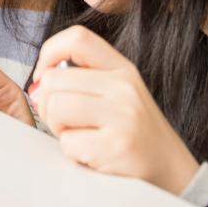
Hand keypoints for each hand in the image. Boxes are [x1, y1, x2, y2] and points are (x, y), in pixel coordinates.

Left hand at [31, 26, 199, 196]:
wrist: (170, 169)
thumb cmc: (133, 132)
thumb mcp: (118, 94)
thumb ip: (81, 81)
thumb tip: (38, 84)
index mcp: (122, 68)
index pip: (77, 38)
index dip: (49, 53)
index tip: (43, 76)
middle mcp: (124, 87)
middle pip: (54, 81)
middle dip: (48, 105)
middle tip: (65, 123)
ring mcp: (123, 115)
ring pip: (56, 109)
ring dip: (59, 130)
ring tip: (82, 138)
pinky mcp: (116, 145)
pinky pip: (68, 143)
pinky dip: (73, 154)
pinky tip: (93, 156)